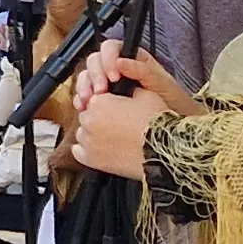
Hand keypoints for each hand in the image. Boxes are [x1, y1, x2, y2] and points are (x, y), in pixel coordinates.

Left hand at [64, 46, 197, 179]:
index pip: (94, 98)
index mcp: (99, 101)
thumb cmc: (157, 122)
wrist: (164, 152)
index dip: (106, 104)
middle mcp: (88, 119)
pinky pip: (79, 152)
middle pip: (87, 116)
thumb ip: (130, 87)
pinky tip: (101, 149)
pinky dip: (86, 151)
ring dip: (93, 134)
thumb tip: (126, 84)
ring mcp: (87, 141)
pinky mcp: (90, 160)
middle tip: (117, 124)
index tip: (116, 109)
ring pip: (83, 133)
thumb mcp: (147, 94)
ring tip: (114, 137)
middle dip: (99, 118)